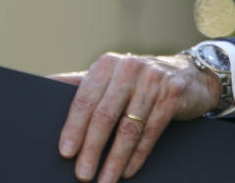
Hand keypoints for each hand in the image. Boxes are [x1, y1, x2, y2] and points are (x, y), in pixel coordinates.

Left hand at [52, 52, 219, 181]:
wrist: (190, 74)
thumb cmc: (139, 81)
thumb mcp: (111, 77)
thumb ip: (82, 84)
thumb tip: (44, 86)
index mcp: (108, 64)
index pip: (85, 98)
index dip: (74, 127)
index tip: (66, 152)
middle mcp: (130, 67)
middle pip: (106, 114)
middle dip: (92, 149)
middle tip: (83, 174)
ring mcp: (154, 79)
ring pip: (129, 126)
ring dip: (115, 159)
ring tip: (105, 180)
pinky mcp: (173, 93)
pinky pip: (151, 130)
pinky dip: (138, 154)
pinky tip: (128, 170)